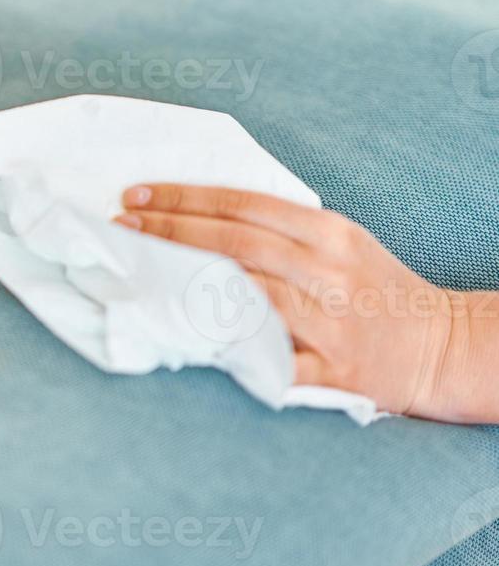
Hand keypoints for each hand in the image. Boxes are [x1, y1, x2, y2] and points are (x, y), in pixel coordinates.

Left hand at [113, 183, 488, 421]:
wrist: (442, 347)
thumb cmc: (376, 290)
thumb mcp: (338, 242)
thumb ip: (280, 229)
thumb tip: (200, 215)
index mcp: (327, 233)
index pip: (243, 205)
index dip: (185, 197)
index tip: (137, 195)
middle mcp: (327, 271)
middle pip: (237, 243)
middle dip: (172, 230)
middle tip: (122, 223)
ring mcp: (331, 322)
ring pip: (250, 294)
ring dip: (188, 281)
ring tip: (141, 270)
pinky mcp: (335, 371)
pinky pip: (274, 360)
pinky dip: (234, 351)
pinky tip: (188, 341)